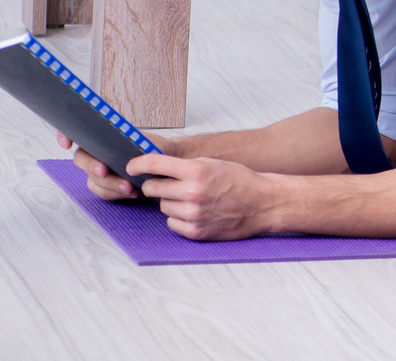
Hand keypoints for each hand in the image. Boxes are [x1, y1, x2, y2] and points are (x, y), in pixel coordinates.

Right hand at [57, 131, 177, 201]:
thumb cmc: (156, 148)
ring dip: (110, 184)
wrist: (169, 163)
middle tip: (104, 170)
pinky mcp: (106, 187)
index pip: (77, 132)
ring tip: (130, 187)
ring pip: (93, 179)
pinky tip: (133, 193)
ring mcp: (98, 171)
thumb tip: (129, 156)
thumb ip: (138, 145)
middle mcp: (96, 153)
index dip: (64, 135)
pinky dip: (116, 194)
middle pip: (81, 159)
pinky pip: (103, 192)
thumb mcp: (151, 142)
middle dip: (91, 165)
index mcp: (103, 136)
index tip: (66, 144)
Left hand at [126, 154, 279, 240]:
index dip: (138, 164)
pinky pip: (172, 223)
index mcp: (197, 170)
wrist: (264, 203)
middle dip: (156, 185)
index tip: (131, 166)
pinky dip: (179, 218)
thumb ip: (186, 166)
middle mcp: (192, 192)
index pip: (154, 164)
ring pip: (162, 206)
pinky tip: (196, 212)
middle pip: (152, 188)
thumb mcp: (214, 164)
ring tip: (191, 199)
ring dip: (171, 202)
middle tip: (166, 184)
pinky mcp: (195, 231)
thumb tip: (155, 168)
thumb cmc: (240, 180)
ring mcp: (193, 214)